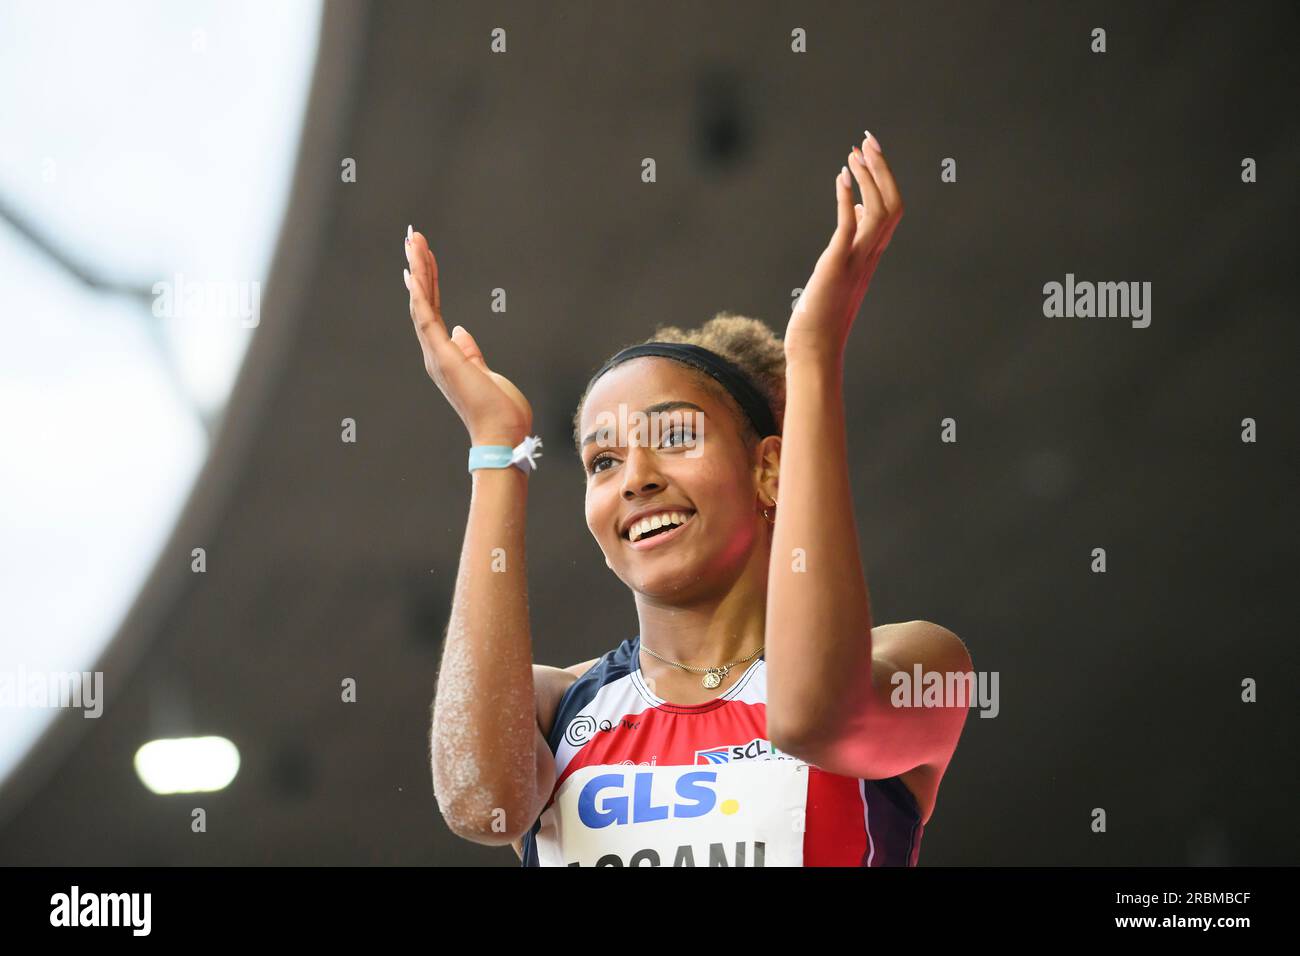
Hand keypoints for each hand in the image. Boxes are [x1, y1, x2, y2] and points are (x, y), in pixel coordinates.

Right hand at [403, 226, 532, 444]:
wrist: (502, 435)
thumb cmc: (498, 411)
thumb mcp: (485, 373)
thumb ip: (471, 352)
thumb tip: (462, 332)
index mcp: (446, 355)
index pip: (434, 311)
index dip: (429, 282)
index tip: (423, 257)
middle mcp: (435, 353)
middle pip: (423, 302)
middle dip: (419, 268)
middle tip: (412, 237)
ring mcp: (436, 355)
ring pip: (421, 305)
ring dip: (418, 272)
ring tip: (413, 242)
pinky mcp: (443, 357)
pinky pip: (426, 319)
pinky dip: (420, 295)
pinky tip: (414, 272)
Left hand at [784, 131, 903, 364]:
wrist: (814, 347)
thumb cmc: (822, 312)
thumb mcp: (840, 267)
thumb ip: (853, 238)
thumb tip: (859, 209)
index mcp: (872, 254)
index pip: (891, 208)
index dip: (884, 178)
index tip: (869, 152)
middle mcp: (870, 255)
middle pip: (893, 204)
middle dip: (881, 169)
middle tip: (867, 140)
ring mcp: (856, 261)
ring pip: (880, 211)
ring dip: (869, 179)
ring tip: (854, 154)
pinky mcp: (837, 265)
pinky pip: (850, 227)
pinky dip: (849, 199)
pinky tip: (841, 178)